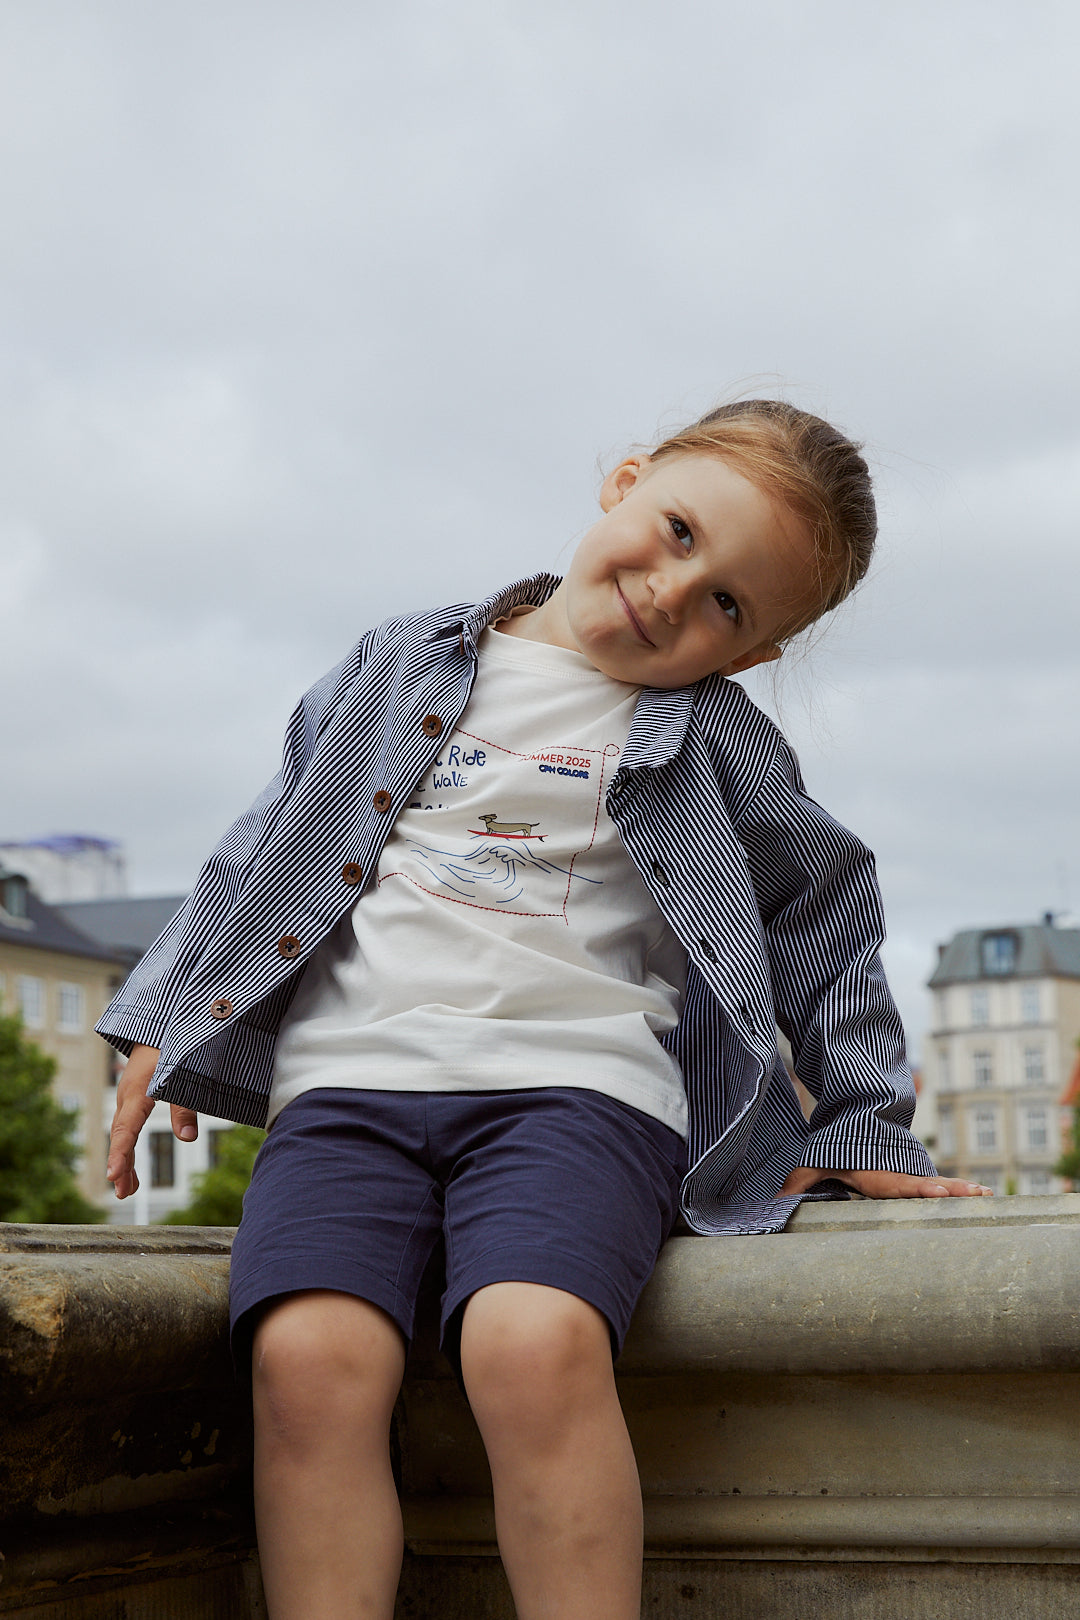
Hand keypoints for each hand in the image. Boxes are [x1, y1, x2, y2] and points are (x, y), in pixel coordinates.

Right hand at [106, 1044, 199, 1199]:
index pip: (126, 1128)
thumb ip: (185, 1105)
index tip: (114, 1176)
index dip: (120, 1153)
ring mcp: (129, 1095)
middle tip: (124, 1193)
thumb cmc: (175, 1043)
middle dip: (121, 1165)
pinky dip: (128, 1148)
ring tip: (129, 1190)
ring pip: (122, 1133)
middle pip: (121, 1135)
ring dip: (124, 1161)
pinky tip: (132, 1170)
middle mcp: (127, 1095)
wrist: (162, 1019)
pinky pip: (127, 1126)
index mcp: (137, 1090)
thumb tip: (187, 1139)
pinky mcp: (135, 1094)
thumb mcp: (184, 1072)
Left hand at [780, 1166, 993, 1198]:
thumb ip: (799, 1181)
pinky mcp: (913, 1180)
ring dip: (961, 1190)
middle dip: (952, 1190)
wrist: (854, 1125)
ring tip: (987, 1195)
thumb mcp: (813, 1162)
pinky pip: (939, 1186)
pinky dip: (959, 1190)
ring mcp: (909, 1177)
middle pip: (928, 1185)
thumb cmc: (833, 1150)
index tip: (938, 1190)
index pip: (901, 1184)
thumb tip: (775, 1200)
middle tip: (977, 1194)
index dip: (919, 1188)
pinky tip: (981, 1195)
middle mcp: (898, 1177)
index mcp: (877, 1177)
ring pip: (939, 1184)